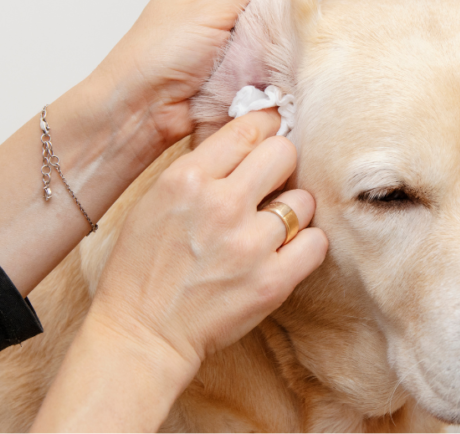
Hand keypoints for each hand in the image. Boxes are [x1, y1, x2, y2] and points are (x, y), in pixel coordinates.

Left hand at [90, 0, 280, 145]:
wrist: (142, 110)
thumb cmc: (157, 56)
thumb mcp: (206, 9)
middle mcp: (205, 13)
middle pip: (254, 7)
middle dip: (268, 19)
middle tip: (276, 28)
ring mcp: (216, 46)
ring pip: (257, 40)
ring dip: (264, 50)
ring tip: (269, 55)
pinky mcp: (224, 75)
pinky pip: (253, 68)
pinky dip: (260, 72)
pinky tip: (267, 74)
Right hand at [91, 108, 326, 374]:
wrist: (143, 331)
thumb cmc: (143, 266)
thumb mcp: (156, 200)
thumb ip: (201, 168)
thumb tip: (247, 142)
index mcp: (187, 179)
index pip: (249, 129)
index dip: (266, 128)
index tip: (272, 134)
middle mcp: (221, 205)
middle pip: (284, 153)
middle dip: (282, 164)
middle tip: (273, 182)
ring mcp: (249, 244)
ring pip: (304, 201)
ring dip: (292, 211)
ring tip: (271, 227)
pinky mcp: (271, 281)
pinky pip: (316, 243)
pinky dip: (305, 245)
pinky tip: (286, 251)